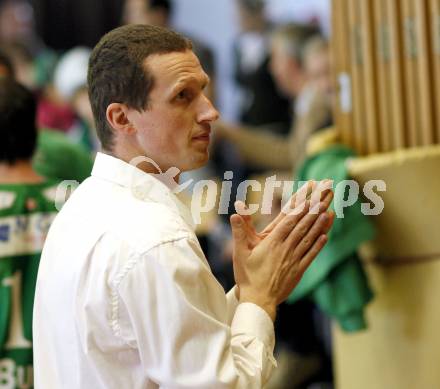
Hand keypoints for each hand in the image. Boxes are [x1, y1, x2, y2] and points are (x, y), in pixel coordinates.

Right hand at [230, 183, 333, 320]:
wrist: (258, 302)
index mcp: (272, 242)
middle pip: (303, 224)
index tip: (310, 192)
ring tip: (329, 209)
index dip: (301, 204)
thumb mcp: (239, 251)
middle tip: (326, 192)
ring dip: (320, 222)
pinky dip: (319, 244)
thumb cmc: (247, 276)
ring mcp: (294, 259)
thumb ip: (240, 230)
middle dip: (315, 206)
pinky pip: (311, 255)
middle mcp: (286, 248)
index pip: (290, 218)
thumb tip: (235, 211)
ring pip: (309, 237)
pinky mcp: (298, 270)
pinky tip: (326, 235)